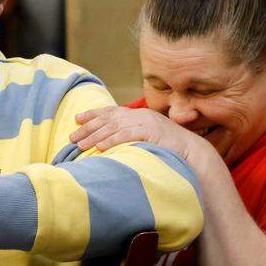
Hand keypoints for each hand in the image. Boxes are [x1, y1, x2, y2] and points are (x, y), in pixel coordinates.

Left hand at [71, 106, 211, 163]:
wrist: (194, 154)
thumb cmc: (170, 150)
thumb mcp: (148, 138)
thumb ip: (132, 136)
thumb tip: (111, 144)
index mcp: (139, 115)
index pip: (112, 112)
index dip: (93, 115)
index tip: (77, 120)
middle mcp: (141, 116)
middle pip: (109, 119)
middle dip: (89, 128)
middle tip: (72, 138)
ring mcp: (147, 123)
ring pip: (115, 127)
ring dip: (96, 136)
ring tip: (81, 145)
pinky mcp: (152, 133)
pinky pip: (128, 135)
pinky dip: (113, 140)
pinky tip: (100, 147)